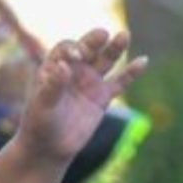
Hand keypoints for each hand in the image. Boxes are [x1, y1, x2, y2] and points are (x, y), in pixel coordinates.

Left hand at [15, 29, 146, 161]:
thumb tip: (64, 65)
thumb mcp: (43, 105)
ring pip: (105, 61)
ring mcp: (89, 82)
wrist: (49, 147)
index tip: (77, 56)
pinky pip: (120, 82)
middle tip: (103, 34)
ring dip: (115, 48)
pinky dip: (131, 72)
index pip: (65, 50)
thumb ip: (53, 86)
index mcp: (53, 68)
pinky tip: (143, 61)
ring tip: (124, 35)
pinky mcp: (102, 97)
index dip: (72, 49)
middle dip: (94, 41)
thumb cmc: (39, 125)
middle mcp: (72, 70)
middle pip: (87, 49)